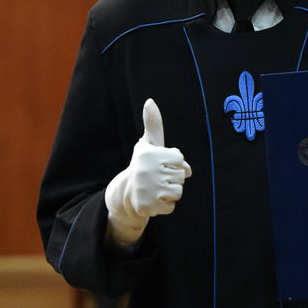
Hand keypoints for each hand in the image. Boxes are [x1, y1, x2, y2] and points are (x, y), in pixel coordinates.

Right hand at [105, 99, 191, 244]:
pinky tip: (154, 200)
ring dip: (170, 193)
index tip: (163, 165)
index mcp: (150, 155)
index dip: (176, 164)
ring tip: (157, 189)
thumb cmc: (144, 165)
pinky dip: (165, 206)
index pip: (181, 160)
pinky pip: (171, 207)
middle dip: (173, 179)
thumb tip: (150, 101)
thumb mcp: (149, 144)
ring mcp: (147, 189)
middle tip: (158, 178)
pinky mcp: (147, 206)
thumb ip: (153, 124)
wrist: (126, 192)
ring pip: (178, 192)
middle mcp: (147, 171)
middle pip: (181, 177)